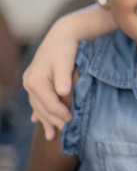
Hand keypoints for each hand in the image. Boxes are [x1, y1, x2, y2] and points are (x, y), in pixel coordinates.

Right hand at [22, 21, 78, 140]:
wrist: (62, 35)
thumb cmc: (66, 48)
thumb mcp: (65, 62)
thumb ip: (64, 78)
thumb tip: (63, 92)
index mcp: (36, 81)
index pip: (48, 103)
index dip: (60, 114)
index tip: (72, 121)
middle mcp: (30, 83)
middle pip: (42, 107)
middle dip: (54, 121)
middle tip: (67, 131)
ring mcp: (30, 83)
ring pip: (38, 106)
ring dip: (45, 120)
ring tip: (51, 136)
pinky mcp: (35, 81)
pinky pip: (36, 101)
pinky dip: (39, 112)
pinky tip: (37, 121)